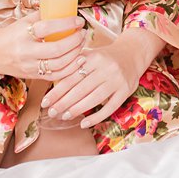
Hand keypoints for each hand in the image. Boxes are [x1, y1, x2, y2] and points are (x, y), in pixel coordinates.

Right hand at [0, 15, 86, 80]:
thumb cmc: (11, 34)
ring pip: (58, 64)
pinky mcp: (33, 76)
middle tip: (82, 32)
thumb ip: (43, 15)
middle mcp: (25, 52)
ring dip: (75, 54)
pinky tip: (79, 59)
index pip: (47, 27)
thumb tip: (65, 7)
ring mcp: (29, 66)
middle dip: (74, 41)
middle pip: (56, 49)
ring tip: (82, 43)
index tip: (79, 20)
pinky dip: (70, 69)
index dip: (66, 23)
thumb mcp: (23, 21)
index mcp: (22, 34)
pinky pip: (55, 76)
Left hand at [41, 32, 156, 128]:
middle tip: (51, 112)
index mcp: (95, 57)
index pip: (72, 77)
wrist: (133, 53)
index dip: (56, 91)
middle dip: (63, 102)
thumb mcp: (91, 54)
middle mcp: (107, 68)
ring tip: (64, 116)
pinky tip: (84, 123)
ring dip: (77, 109)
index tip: (45, 102)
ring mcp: (117, 80)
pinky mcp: (126, 91)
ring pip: (94, 98)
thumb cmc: (105, 57)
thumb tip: (51, 80)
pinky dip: (96, 117)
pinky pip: (110, 107)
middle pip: (81, 89)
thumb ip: (74, 64)